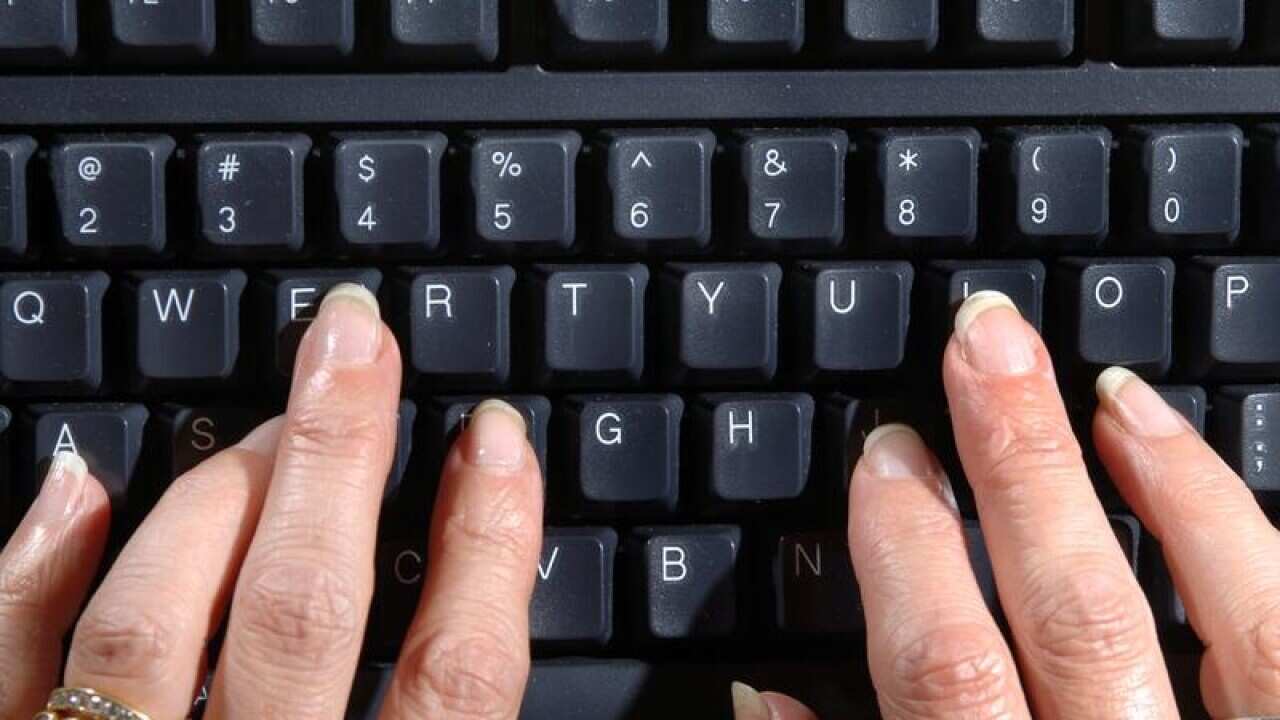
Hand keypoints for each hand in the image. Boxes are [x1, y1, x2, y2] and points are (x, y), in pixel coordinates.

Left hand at [0, 284, 544, 719]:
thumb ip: (443, 718)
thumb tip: (479, 606)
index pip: (454, 678)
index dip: (489, 546)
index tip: (498, 443)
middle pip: (302, 612)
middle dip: (339, 456)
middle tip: (357, 344)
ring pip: (153, 624)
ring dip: (213, 500)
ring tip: (263, 431)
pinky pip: (10, 667)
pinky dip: (35, 570)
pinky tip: (79, 485)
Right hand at [741, 291, 1279, 718]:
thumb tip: (756, 696)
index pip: (946, 670)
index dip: (909, 553)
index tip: (886, 462)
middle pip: (1077, 610)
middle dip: (1020, 465)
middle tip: (983, 348)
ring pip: (1230, 615)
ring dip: (1162, 486)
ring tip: (1106, 388)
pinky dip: (1237, 535)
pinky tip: (1186, 460)